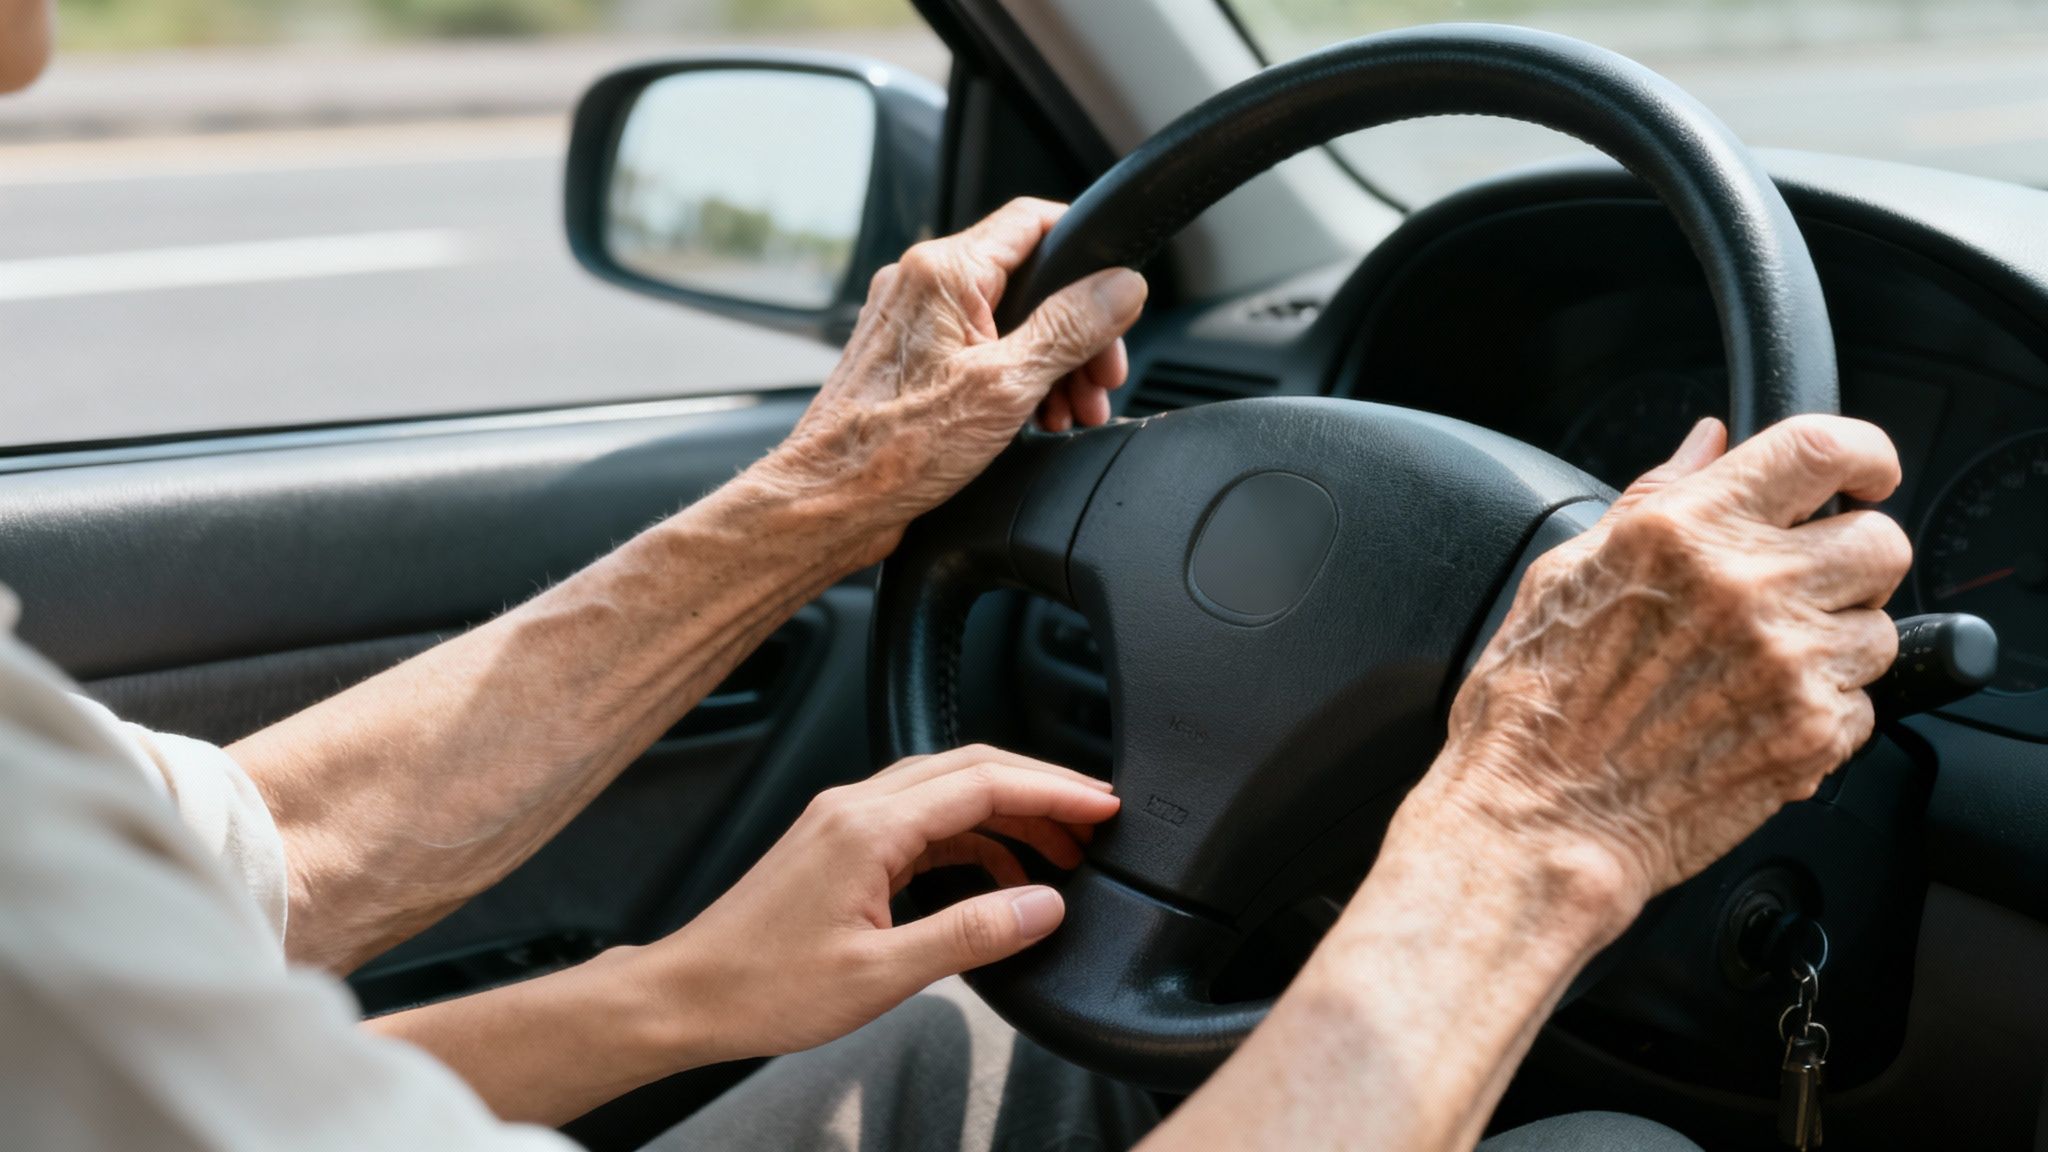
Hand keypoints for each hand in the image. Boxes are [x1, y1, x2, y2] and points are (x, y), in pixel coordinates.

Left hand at [646, 745, 1119, 1062]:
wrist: (689, 994)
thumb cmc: (764, 986)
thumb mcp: (882, 974)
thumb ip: (971, 934)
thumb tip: (1044, 905)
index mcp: (868, 827)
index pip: (983, 783)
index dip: (1052, 791)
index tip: (1103, 805)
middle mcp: (855, 806)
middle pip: (969, 769)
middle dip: (1040, 787)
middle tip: (1095, 817)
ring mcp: (843, 819)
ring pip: (945, 789)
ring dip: (1006, 810)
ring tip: (1056, 849)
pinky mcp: (838, 841)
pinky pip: (919, 818)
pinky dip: (968, 833)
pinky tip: (993, 870)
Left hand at [757, 198, 1147, 563]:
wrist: (831, 501)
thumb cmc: (896, 449)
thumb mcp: (1007, 386)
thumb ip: (1071, 329)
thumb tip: (1122, 287)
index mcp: (943, 272)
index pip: (1034, 220)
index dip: (1086, 251)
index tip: (1117, 296)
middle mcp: (920, 283)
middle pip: (1028, 278)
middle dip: (1077, 330)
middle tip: (1101, 378)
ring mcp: (911, 320)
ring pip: (1006, 318)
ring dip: (1051, 361)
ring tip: (1071, 411)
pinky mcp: (907, 357)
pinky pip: (978, 348)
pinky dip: (1014, 377)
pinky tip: (1033, 417)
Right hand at [1421, 414, 1912, 922]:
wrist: (1536, 821)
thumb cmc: (1531, 707)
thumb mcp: (1567, 574)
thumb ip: (1654, 498)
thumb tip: (1709, 444)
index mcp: (1684, 532)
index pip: (1823, 449)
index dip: (1862, 455)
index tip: (1861, 474)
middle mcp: (1747, 588)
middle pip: (1879, 540)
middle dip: (1849, 558)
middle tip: (1800, 584)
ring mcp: (1788, 665)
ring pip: (1879, 628)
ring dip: (1835, 641)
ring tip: (1760, 665)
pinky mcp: (1812, 735)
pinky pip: (1861, 704)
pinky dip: (1820, 710)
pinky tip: (1750, 717)